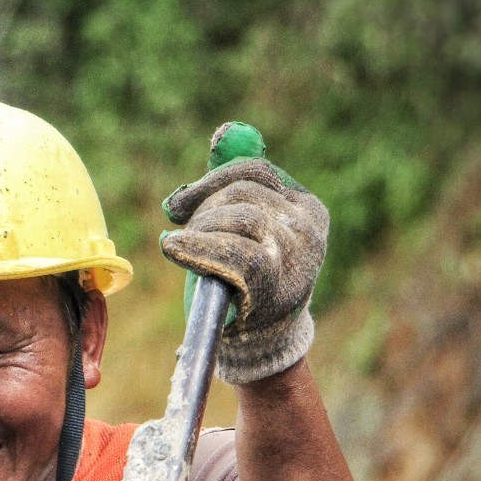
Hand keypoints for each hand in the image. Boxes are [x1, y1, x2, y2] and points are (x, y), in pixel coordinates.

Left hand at [160, 122, 327, 384]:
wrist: (258, 346)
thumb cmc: (244, 286)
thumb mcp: (244, 231)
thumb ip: (235, 186)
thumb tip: (224, 135)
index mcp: (306, 208)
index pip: (255, 171)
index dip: (210, 180)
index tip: (178, 204)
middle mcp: (307, 226)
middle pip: (243, 192)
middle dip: (202, 209)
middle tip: (183, 233)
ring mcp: (294, 252)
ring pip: (238, 216)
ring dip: (199, 230)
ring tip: (186, 250)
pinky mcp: (271, 278)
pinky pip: (229, 250)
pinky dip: (194, 246)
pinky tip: (174, 248)